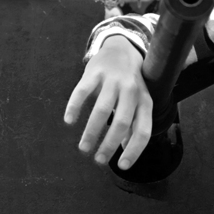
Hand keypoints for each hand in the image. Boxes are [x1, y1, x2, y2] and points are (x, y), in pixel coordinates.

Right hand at [63, 36, 152, 169]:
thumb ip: (134, 124)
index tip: (121, 166)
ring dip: (91, 132)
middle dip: (109, 145)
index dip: (134, 150)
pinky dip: (74, 107)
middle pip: (121, 122)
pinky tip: (69, 121)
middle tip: (97, 160)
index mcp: (145, 101)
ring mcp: (113, 80)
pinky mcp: (94, 72)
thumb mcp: (139, 101)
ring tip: (83, 148)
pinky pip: (82, 92)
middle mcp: (131, 90)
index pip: (143, 130)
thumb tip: (127, 150)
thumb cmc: (130, 83)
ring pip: (101, 110)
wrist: (122, 48)